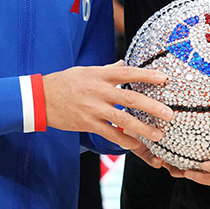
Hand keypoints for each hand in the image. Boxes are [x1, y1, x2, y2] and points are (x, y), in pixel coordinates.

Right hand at [43, 61, 173, 153]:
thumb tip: (124, 64)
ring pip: (123, 119)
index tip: (165, 79)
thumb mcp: (86, 70)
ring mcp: (93, 108)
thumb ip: (107, 69)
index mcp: (100, 74)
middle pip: (130, 98)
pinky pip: (109, 133)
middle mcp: (99, 90)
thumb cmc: (65, 82)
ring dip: (142, 128)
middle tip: (170, 114)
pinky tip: (135, 144)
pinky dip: (123, 140)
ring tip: (158, 134)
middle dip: (152, 106)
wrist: (40, 97)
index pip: (128, 72)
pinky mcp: (86, 123)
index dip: (147, 75)